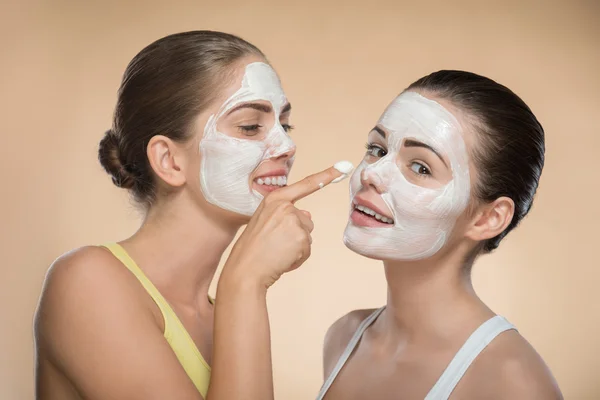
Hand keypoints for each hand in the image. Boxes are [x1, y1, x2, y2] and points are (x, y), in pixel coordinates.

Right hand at [222, 165, 349, 288]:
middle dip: (296, 234)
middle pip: (306, 220)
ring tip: (277, 252)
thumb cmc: (252, 248)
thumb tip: (308, 215)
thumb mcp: (265, 222)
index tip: (343, 167)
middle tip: (274, 245)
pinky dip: (297, 258)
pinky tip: (282, 259)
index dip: (327, 175)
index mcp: (275, 199)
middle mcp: (286, 206)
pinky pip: (307, 249)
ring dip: (297, 247)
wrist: (245, 269)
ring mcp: (294, 221)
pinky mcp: (302, 237)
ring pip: (307, 235)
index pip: (305, 184)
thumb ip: (285, 215)